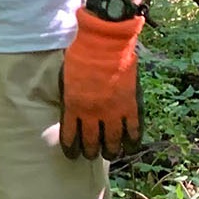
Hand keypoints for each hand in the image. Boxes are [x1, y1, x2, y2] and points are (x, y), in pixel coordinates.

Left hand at [60, 7, 143, 158]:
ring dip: (111, 150)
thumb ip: (70, 99)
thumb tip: (72, 114)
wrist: (104, 44)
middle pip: (92, 143)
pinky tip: (130, 146)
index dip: (71, 149)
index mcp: (72, 107)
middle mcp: (92, 114)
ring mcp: (113, 112)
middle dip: (91, 152)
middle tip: (92, 154)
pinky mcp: (130, 106)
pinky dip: (132, 141)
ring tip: (110, 154)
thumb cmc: (80, 57)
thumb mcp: (66, 80)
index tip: (73, 155)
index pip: (70, 137)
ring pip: (113, 142)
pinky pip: (133, 131)